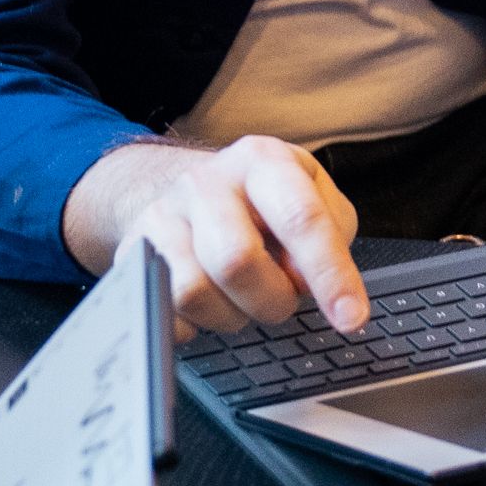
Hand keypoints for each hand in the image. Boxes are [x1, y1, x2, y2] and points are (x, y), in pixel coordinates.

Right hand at [64, 136, 365, 333]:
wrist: (183, 188)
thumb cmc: (261, 202)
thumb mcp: (312, 196)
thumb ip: (330, 233)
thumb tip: (309, 281)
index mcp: (261, 161)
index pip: (300, 219)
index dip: (330, 275)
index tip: (351, 318)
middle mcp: (205, 182)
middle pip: (236, 260)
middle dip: (271, 300)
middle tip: (282, 302)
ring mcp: (162, 216)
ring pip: (194, 292)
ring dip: (232, 315)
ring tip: (243, 299)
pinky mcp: (134, 252)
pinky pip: (163, 310)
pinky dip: (194, 324)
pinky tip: (209, 303)